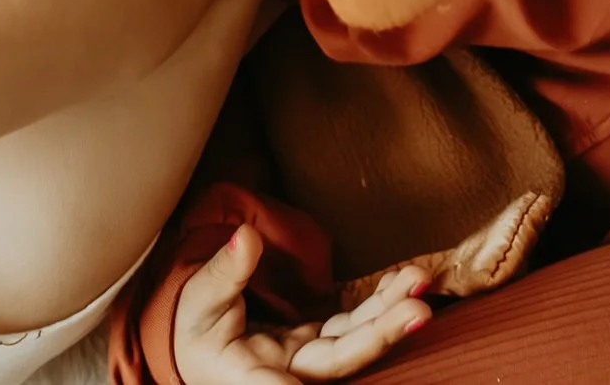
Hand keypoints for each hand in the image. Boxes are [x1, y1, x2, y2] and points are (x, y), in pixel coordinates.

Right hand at [175, 226, 431, 384]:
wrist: (194, 344)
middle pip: (340, 360)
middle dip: (380, 333)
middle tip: (418, 307)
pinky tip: (401, 282)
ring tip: (418, 281)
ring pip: (353, 340)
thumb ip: (223, 274)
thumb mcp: (196, 302)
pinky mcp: (315, 342)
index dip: (319, 377)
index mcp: (251, 378)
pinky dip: (377, 303)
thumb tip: (246, 238)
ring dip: (388, 312)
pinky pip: (352, 325)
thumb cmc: (190, 331)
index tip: (351, 359)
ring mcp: (306, 359)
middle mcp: (287, 376)